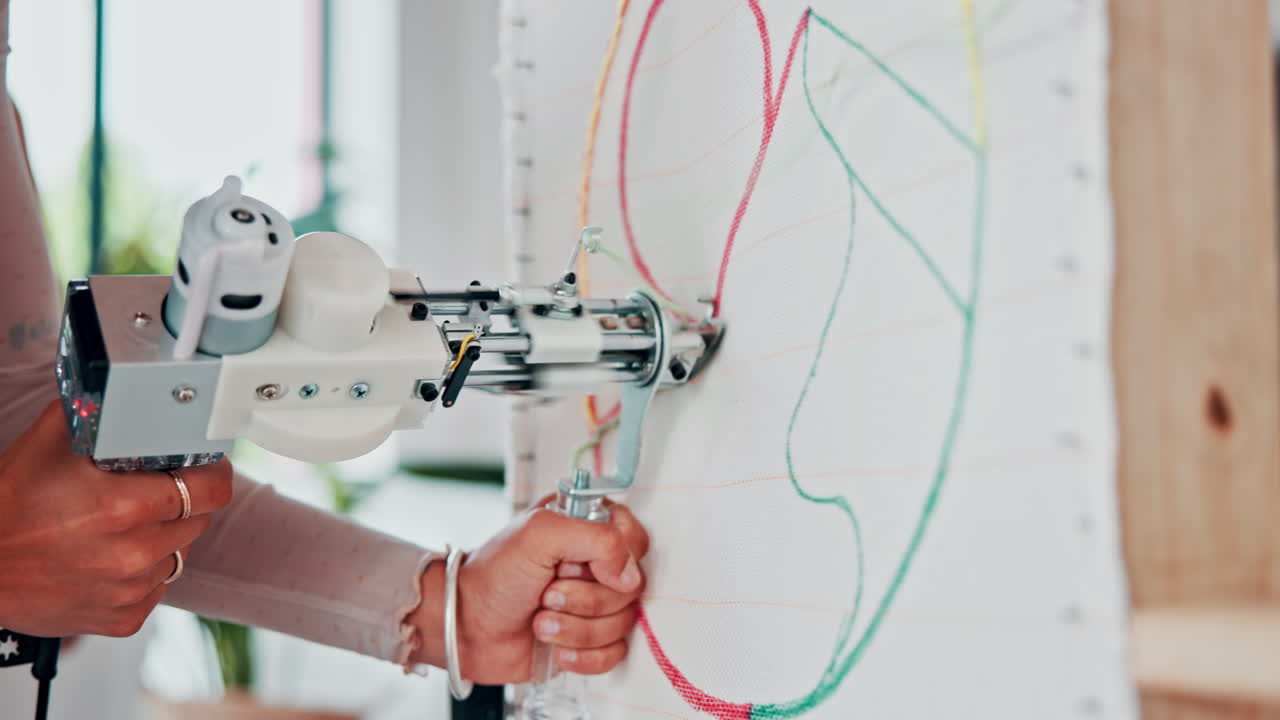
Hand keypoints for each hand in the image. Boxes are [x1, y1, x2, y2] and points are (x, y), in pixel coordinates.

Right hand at [0, 401, 233, 636]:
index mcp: (125, 507)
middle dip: (182, 501)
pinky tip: (109, 557)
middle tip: (148, 492)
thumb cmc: (6, 507)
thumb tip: (130, 389)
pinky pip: (158, 587)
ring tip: (120, 527)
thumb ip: (97, 412)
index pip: (212, 489)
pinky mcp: (123, 619)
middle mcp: (135, 553)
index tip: (206, 466)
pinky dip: (144, 572)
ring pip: (180, 553)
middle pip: (198, 519)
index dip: (213, 472)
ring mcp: (130, 590)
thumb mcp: (48, 444)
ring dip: (164, 537)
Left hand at [412, 497, 649, 683]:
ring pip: (624, 622)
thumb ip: (596, 538)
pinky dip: (584, 654)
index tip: (580, 565)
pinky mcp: (591, 638)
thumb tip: (628, 573)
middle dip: (586, 598)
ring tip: (542, 618)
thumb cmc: (493, 576)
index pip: (636, 540)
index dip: (615, 559)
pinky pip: (615, 653)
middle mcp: (596, 564)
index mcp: (589, 528)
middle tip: (549, 592)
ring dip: (577, 627)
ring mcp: (595, 603)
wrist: (467, 626)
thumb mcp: (539, 534)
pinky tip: (557, 648)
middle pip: (633, 586)